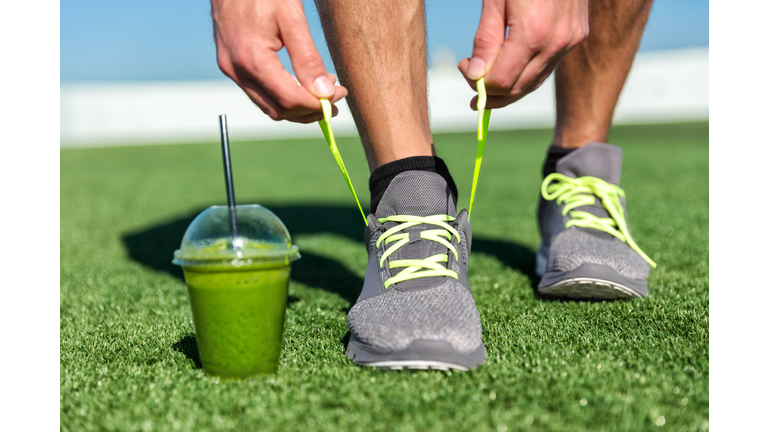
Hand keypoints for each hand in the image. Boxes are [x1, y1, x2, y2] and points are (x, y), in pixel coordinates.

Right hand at [211, 0, 347, 122]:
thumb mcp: (292, 18)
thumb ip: (307, 58)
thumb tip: (324, 92)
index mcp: (251, 58)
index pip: (290, 99)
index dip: (318, 104)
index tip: (339, 95)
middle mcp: (236, 70)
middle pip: (278, 110)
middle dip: (308, 111)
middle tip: (333, 99)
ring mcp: (230, 69)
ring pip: (267, 106)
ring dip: (295, 106)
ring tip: (320, 93)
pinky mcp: (230, 65)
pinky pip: (258, 93)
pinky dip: (280, 95)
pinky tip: (299, 84)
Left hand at [458, 0, 588, 109]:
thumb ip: (485, 39)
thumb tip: (475, 75)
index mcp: (532, 34)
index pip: (501, 81)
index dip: (478, 82)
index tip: (464, 65)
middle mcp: (555, 43)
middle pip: (518, 88)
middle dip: (491, 92)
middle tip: (472, 83)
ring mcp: (570, 41)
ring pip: (534, 82)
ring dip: (509, 87)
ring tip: (487, 83)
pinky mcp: (577, 36)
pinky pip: (548, 66)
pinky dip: (527, 73)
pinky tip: (511, 68)